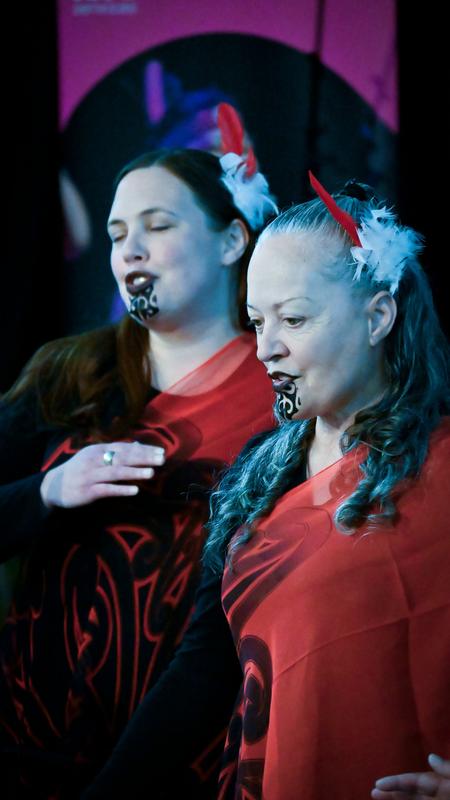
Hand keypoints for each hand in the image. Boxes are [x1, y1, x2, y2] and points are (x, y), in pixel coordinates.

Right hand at [40, 441, 164, 507]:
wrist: (53, 486)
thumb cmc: (80, 470)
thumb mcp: (95, 456)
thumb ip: (116, 451)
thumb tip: (139, 445)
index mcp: (98, 449)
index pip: (124, 447)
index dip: (143, 449)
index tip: (160, 451)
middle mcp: (94, 460)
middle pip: (122, 458)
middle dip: (143, 458)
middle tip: (161, 459)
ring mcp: (90, 475)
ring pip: (115, 472)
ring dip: (134, 472)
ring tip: (151, 473)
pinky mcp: (87, 491)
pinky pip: (106, 489)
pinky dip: (121, 489)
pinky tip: (134, 490)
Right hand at [372, 754, 449, 798]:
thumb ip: (447, 769)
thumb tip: (430, 756)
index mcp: (445, 785)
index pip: (417, 781)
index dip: (397, 782)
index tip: (378, 783)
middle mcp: (439, 796)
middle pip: (413, 793)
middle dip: (393, 792)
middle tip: (374, 792)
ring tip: (377, 798)